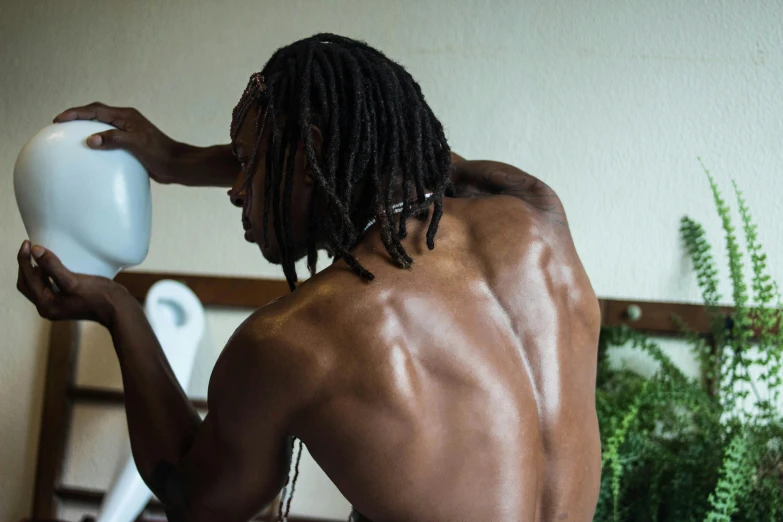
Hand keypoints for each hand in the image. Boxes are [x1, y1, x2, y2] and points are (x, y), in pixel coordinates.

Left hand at [16, 241, 126, 325]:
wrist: (118, 309)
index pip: (27, 279)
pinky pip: (48, 286)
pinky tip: (52, 266)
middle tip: (30, 246)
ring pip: (36, 285)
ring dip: (35, 269)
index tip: (28, 243)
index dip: (24, 260)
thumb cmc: (99, 297)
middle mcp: (48, 307)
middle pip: (27, 284)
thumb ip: (53, 266)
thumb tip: (35, 250)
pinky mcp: (65, 302)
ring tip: (39, 254)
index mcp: (46, 304)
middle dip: (26, 265)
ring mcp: (57, 306)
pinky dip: (45, 275)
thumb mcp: (73, 280)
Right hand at [54, 102, 182, 183]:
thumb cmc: (159, 153)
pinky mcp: (130, 144)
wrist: (176, 165)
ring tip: (71, 137)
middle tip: (61, 124)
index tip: (60, 119)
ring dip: (86, 129)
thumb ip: (114, 139)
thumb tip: (91, 140)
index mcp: (126, 116)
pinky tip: (90, 153)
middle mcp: (126, 121)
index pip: (95, 110)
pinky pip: (108, 140)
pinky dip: (97, 142)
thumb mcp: (136, 144)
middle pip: (96, 114)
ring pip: (102, 127)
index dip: (76, 113)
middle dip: (78, 117)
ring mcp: (128, 132)